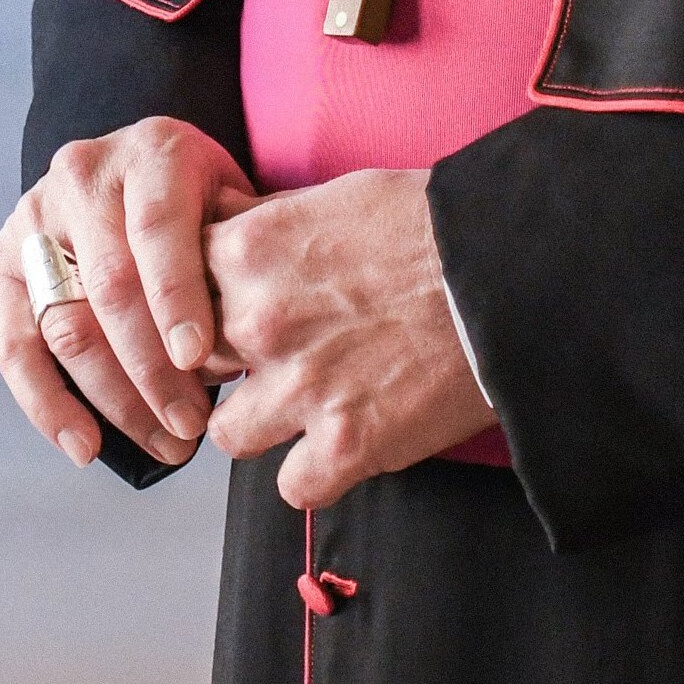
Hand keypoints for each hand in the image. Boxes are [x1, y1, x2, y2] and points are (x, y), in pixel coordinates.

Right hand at [0, 117, 258, 469]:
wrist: (141, 168)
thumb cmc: (203, 200)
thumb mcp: (233, 200)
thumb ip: (242, 250)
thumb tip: (261, 336)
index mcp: (153, 151)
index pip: (158, 228)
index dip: (176, 297)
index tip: (197, 359)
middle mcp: (85, 175)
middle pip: (111, 287)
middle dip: (152, 369)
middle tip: (192, 426)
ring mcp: (36, 217)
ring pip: (66, 323)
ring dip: (113, 399)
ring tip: (163, 443)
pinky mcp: (6, 261)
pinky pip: (14, 343)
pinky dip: (47, 404)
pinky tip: (85, 446)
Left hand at [203, 169, 495, 508]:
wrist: (508, 271)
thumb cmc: (432, 225)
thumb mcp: (333, 197)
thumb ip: (269, 225)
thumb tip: (230, 233)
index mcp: (250, 252)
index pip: (175, 292)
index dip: (201, 305)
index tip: (224, 312)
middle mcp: (259, 321)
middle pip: (194, 365)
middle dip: (226, 366)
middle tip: (272, 359)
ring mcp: (299, 388)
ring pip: (230, 434)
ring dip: (265, 424)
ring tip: (308, 406)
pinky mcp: (345, 445)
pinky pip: (294, 486)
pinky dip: (318, 473)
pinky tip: (345, 445)